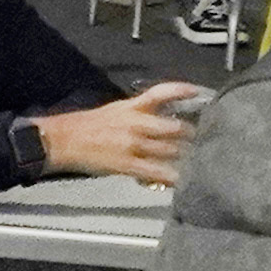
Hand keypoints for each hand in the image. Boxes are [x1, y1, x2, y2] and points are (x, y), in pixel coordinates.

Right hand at [36, 82, 204, 187]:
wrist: (65, 140)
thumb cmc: (89, 126)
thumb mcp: (116, 111)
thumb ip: (139, 115)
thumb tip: (161, 121)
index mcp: (132, 107)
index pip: (160, 93)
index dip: (181, 91)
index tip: (197, 91)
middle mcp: (136, 123)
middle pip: (173, 127)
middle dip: (191, 134)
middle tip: (205, 138)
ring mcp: (133, 144)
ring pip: (169, 149)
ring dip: (185, 156)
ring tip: (199, 160)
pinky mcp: (128, 164)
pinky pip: (156, 171)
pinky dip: (171, 176)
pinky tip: (181, 180)